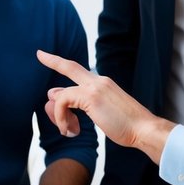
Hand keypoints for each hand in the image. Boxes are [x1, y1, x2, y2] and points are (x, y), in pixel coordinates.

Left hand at [37, 50, 171, 159]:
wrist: (144, 129)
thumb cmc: (128, 125)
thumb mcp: (101, 111)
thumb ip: (80, 102)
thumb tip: (55, 94)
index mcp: (103, 84)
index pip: (79, 71)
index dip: (63, 64)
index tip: (51, 58)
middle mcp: (98, 81)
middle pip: (70, 67)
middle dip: (52, 60)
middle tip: (39, 54)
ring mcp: (95, 87)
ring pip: (61, 94)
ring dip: (58, 114)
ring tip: (68, 130)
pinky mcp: (91, 97)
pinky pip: (63, 102)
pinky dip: (61, 117)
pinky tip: (70, 130)